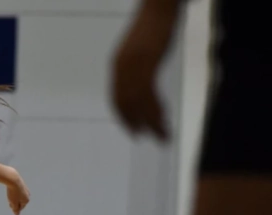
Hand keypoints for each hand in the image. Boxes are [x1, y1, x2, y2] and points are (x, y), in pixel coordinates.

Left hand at [6, 173, 29, 214]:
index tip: (10, 204)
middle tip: (10, 199)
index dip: (14, 207)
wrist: (13, 179)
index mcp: (26, 200)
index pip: (20, 208)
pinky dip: (14, 191)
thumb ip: (15, 209)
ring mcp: (25, 189)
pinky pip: (17, 190)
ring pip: (18, 196)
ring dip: (14, 197)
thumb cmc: (13, 192)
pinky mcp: (22, 184)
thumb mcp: (13, 203)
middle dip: (14, 202)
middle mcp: (28, 195)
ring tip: (10, 194)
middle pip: (19, 202)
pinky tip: (11, 189)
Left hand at [110, 1, 179, 140]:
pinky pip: (148, 96)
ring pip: (138, 103)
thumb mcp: (140, 48)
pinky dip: (155, 112)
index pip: (117, 97)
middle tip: (145, 137)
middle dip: (135, 123)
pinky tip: (162, 121)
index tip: (132, 129)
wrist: (159, 6)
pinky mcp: (146, 64)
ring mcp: (132, 67)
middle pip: (125, 104)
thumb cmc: (154, 24)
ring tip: (161, 136)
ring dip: (150, 122)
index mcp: (118, 64)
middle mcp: (121, 68)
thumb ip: (137, 64)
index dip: (123, 116)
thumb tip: (141, 78)